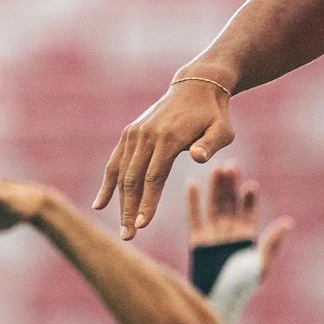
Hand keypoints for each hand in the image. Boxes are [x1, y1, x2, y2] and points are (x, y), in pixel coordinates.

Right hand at [96, 77, 236, 238]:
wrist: (196, 86)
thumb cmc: (214, 114)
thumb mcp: (222, 130)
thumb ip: (210, 145)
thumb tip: (198, 158)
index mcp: (168, 138)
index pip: (154, 177)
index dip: (147, 202)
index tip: (142, 225)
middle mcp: (146, 136)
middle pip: (133, 179)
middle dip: (129, 209)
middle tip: (128, 236)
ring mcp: (135, 133)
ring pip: (121, 172)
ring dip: (118, 201)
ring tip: (121, 228)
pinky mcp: (130, 133)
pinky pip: (115, 161)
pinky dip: (107, 182)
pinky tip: (100, 203)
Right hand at [188, 163, 293, 278]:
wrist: (217, 300)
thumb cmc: (241, 288)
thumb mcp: (260, 266)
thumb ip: (272, 243)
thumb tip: (288, 222)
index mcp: (246, 237)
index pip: (248, 212)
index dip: (249, 199)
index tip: (251, 185)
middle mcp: (229, 232)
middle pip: (230, 203)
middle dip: (231, 185)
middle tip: (232, 165)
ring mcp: (213, 234)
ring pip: (214, 205)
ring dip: (215, 187)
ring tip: (217, 168)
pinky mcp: (197, 240)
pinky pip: (194, 216)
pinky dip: (193, 200)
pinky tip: (192, 182)